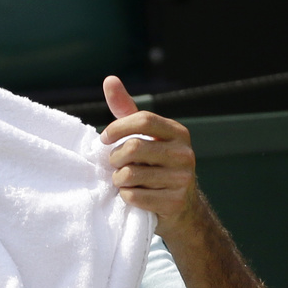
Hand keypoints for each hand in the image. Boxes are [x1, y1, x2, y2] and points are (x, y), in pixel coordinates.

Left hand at [99, 75, 198, 231]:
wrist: (182, 208)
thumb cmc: (156, 165)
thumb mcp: (145, 137)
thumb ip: (126, 111)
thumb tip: (109, 79)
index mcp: (177, 133)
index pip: (144, 120)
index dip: (118, 128)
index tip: (104, 138)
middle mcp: (184, 154)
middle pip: (133, 147)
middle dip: (114, 158)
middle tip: (113, 164)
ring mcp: (182, 179)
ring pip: (131, 174)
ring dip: (118, 179)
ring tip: (122, 180)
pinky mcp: (174, 202)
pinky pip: (134, 196)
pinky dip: (125, 196)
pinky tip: (132, 195)